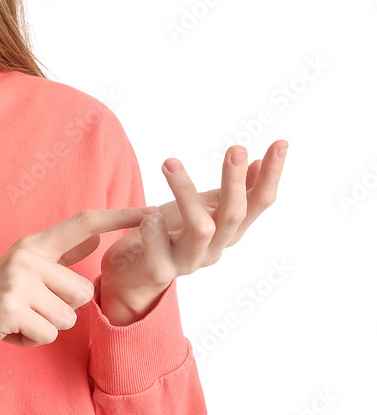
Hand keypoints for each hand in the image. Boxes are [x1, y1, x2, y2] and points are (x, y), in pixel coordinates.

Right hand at [0, 206, 160, 379]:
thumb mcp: (21, 272)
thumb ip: (57, 256)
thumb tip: (93, 238)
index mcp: (31, 245)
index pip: (83, 224)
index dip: (118, 217)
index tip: (150, 211)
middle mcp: (25, 256)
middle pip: (83, 291)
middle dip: (61, 311)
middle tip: (26, 310)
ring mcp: (17, 281)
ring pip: (67, 317)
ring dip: (44, 328)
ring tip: (15, 321)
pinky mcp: (9, 307)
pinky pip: (47, 334)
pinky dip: (29, 342)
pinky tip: (6, 332)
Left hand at [100, 140, 288, 310]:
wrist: (134, 271)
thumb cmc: (169, 234)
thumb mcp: (202, 208)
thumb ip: (229, 192)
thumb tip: (255, 160)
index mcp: (228, 231)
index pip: (259, 203)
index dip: (271, 175)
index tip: (281, 143)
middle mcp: (215, 248)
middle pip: (234, 215)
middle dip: (235, 182)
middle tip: (236, 149)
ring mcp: (189, 261)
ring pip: (200, 229)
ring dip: (186, 193)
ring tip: (170, 162)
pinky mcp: (160, 270)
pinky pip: (159, 251)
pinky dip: (154, 230)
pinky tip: (149, 216)